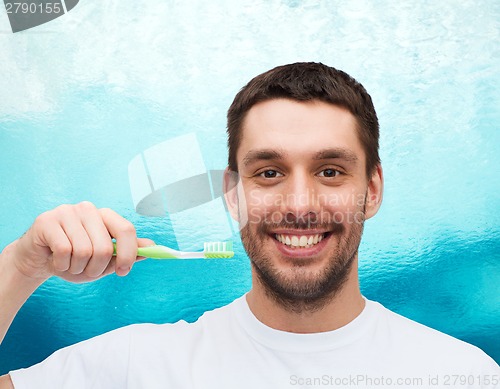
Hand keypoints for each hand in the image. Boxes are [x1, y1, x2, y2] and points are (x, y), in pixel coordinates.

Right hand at [9, 201, 153, 282]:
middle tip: (86, 271)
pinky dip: (61, 265)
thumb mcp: (104, 261)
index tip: (124, 271)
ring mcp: (66, 212)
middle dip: (96, 269)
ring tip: (69, 265)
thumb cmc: (74, 260)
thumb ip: (127, 253)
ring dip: (77, 268)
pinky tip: (56, 261)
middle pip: (104, 246)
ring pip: (83, 251)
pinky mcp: (47, 220)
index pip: (126, 229)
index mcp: (105, 215)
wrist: (38, 261)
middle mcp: (88, 209)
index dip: (129, 253)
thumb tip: (152, 247)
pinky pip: (63, 251)